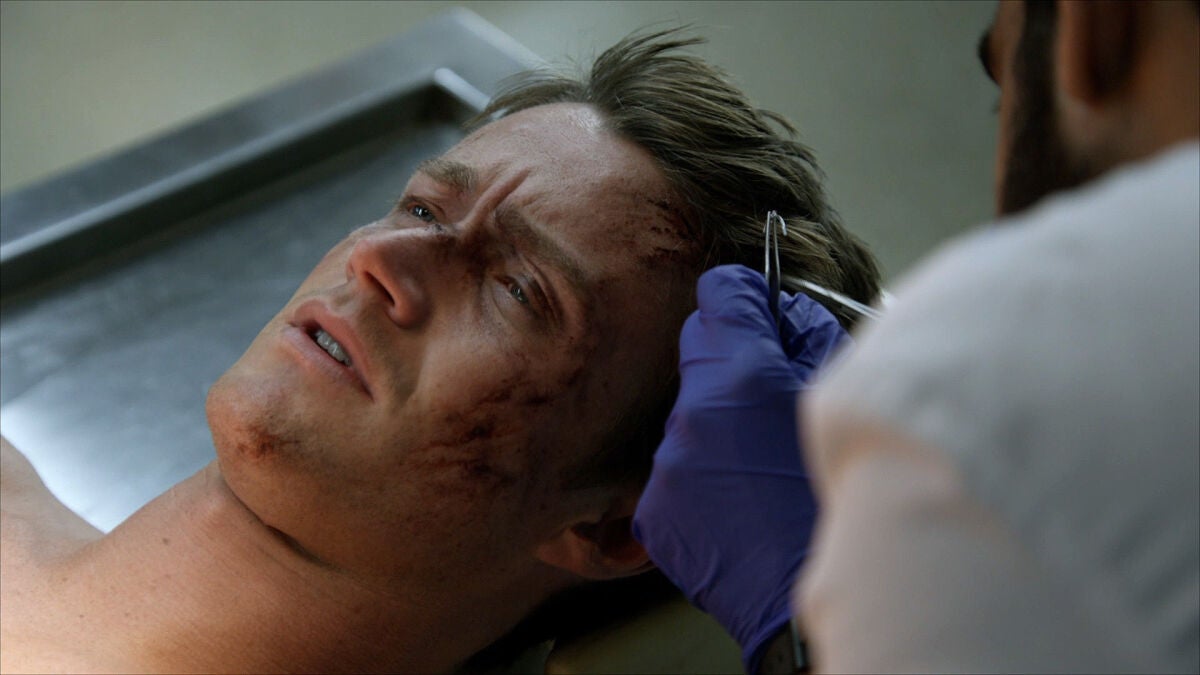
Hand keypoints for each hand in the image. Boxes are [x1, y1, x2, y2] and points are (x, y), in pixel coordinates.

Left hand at [632, 264, 848, 671]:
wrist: (815, 598)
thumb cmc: (843, 505)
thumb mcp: (844, 402)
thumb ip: (810, 342)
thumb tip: (784, 315)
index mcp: (742, 376)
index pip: (720, 295)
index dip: (744, 300)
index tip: (755, 311)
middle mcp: (692, 414)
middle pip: (700, 357)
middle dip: (731, 367)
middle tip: (770, 399)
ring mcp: (667, 464)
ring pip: (688, 418)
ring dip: (717, 428)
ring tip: (762, 471)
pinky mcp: (653, 509)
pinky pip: (674, 471)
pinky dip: (702, 478)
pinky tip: (740, 504)